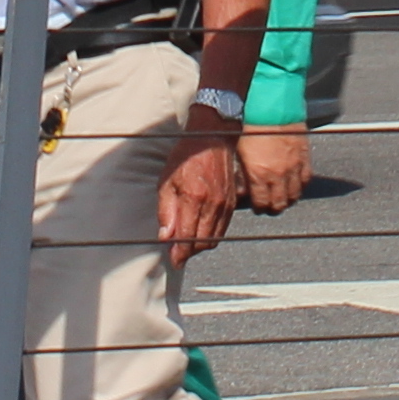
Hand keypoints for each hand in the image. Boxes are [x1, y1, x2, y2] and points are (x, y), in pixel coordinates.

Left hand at [159, 120, 241, 262]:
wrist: (211, 139)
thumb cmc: (185, 157)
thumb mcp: (166, 181)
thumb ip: (165, 211)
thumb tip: (166, 237)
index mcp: (194, 198)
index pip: (187, 237)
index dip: (180, 253)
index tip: (173, 260)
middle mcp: (213, 204)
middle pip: (203, 242)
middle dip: (189, 252)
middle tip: (177, 253)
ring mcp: (225, 204)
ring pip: (214, 238)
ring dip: (200, 245)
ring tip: (187, 243)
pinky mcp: (232, 203)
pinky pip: (222, 228)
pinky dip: (211, 235)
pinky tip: (200, 231)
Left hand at [234, 125, 313, 211]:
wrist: (272, 108)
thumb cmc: (252, 127)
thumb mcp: (239, 153)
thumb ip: (242, 175)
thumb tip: (242, 190)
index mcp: (259, 175)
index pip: (262, 204)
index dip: (259, 208)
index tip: (258, 207)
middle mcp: (278, 175)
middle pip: (280, 204)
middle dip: (273, 208)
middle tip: (270, 206)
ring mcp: (293, 168)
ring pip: (294, 195)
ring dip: (288, 199)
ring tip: (283, 198)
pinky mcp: (304, 158)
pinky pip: (306, 180)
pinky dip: (300, 186)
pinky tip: (295, 185)